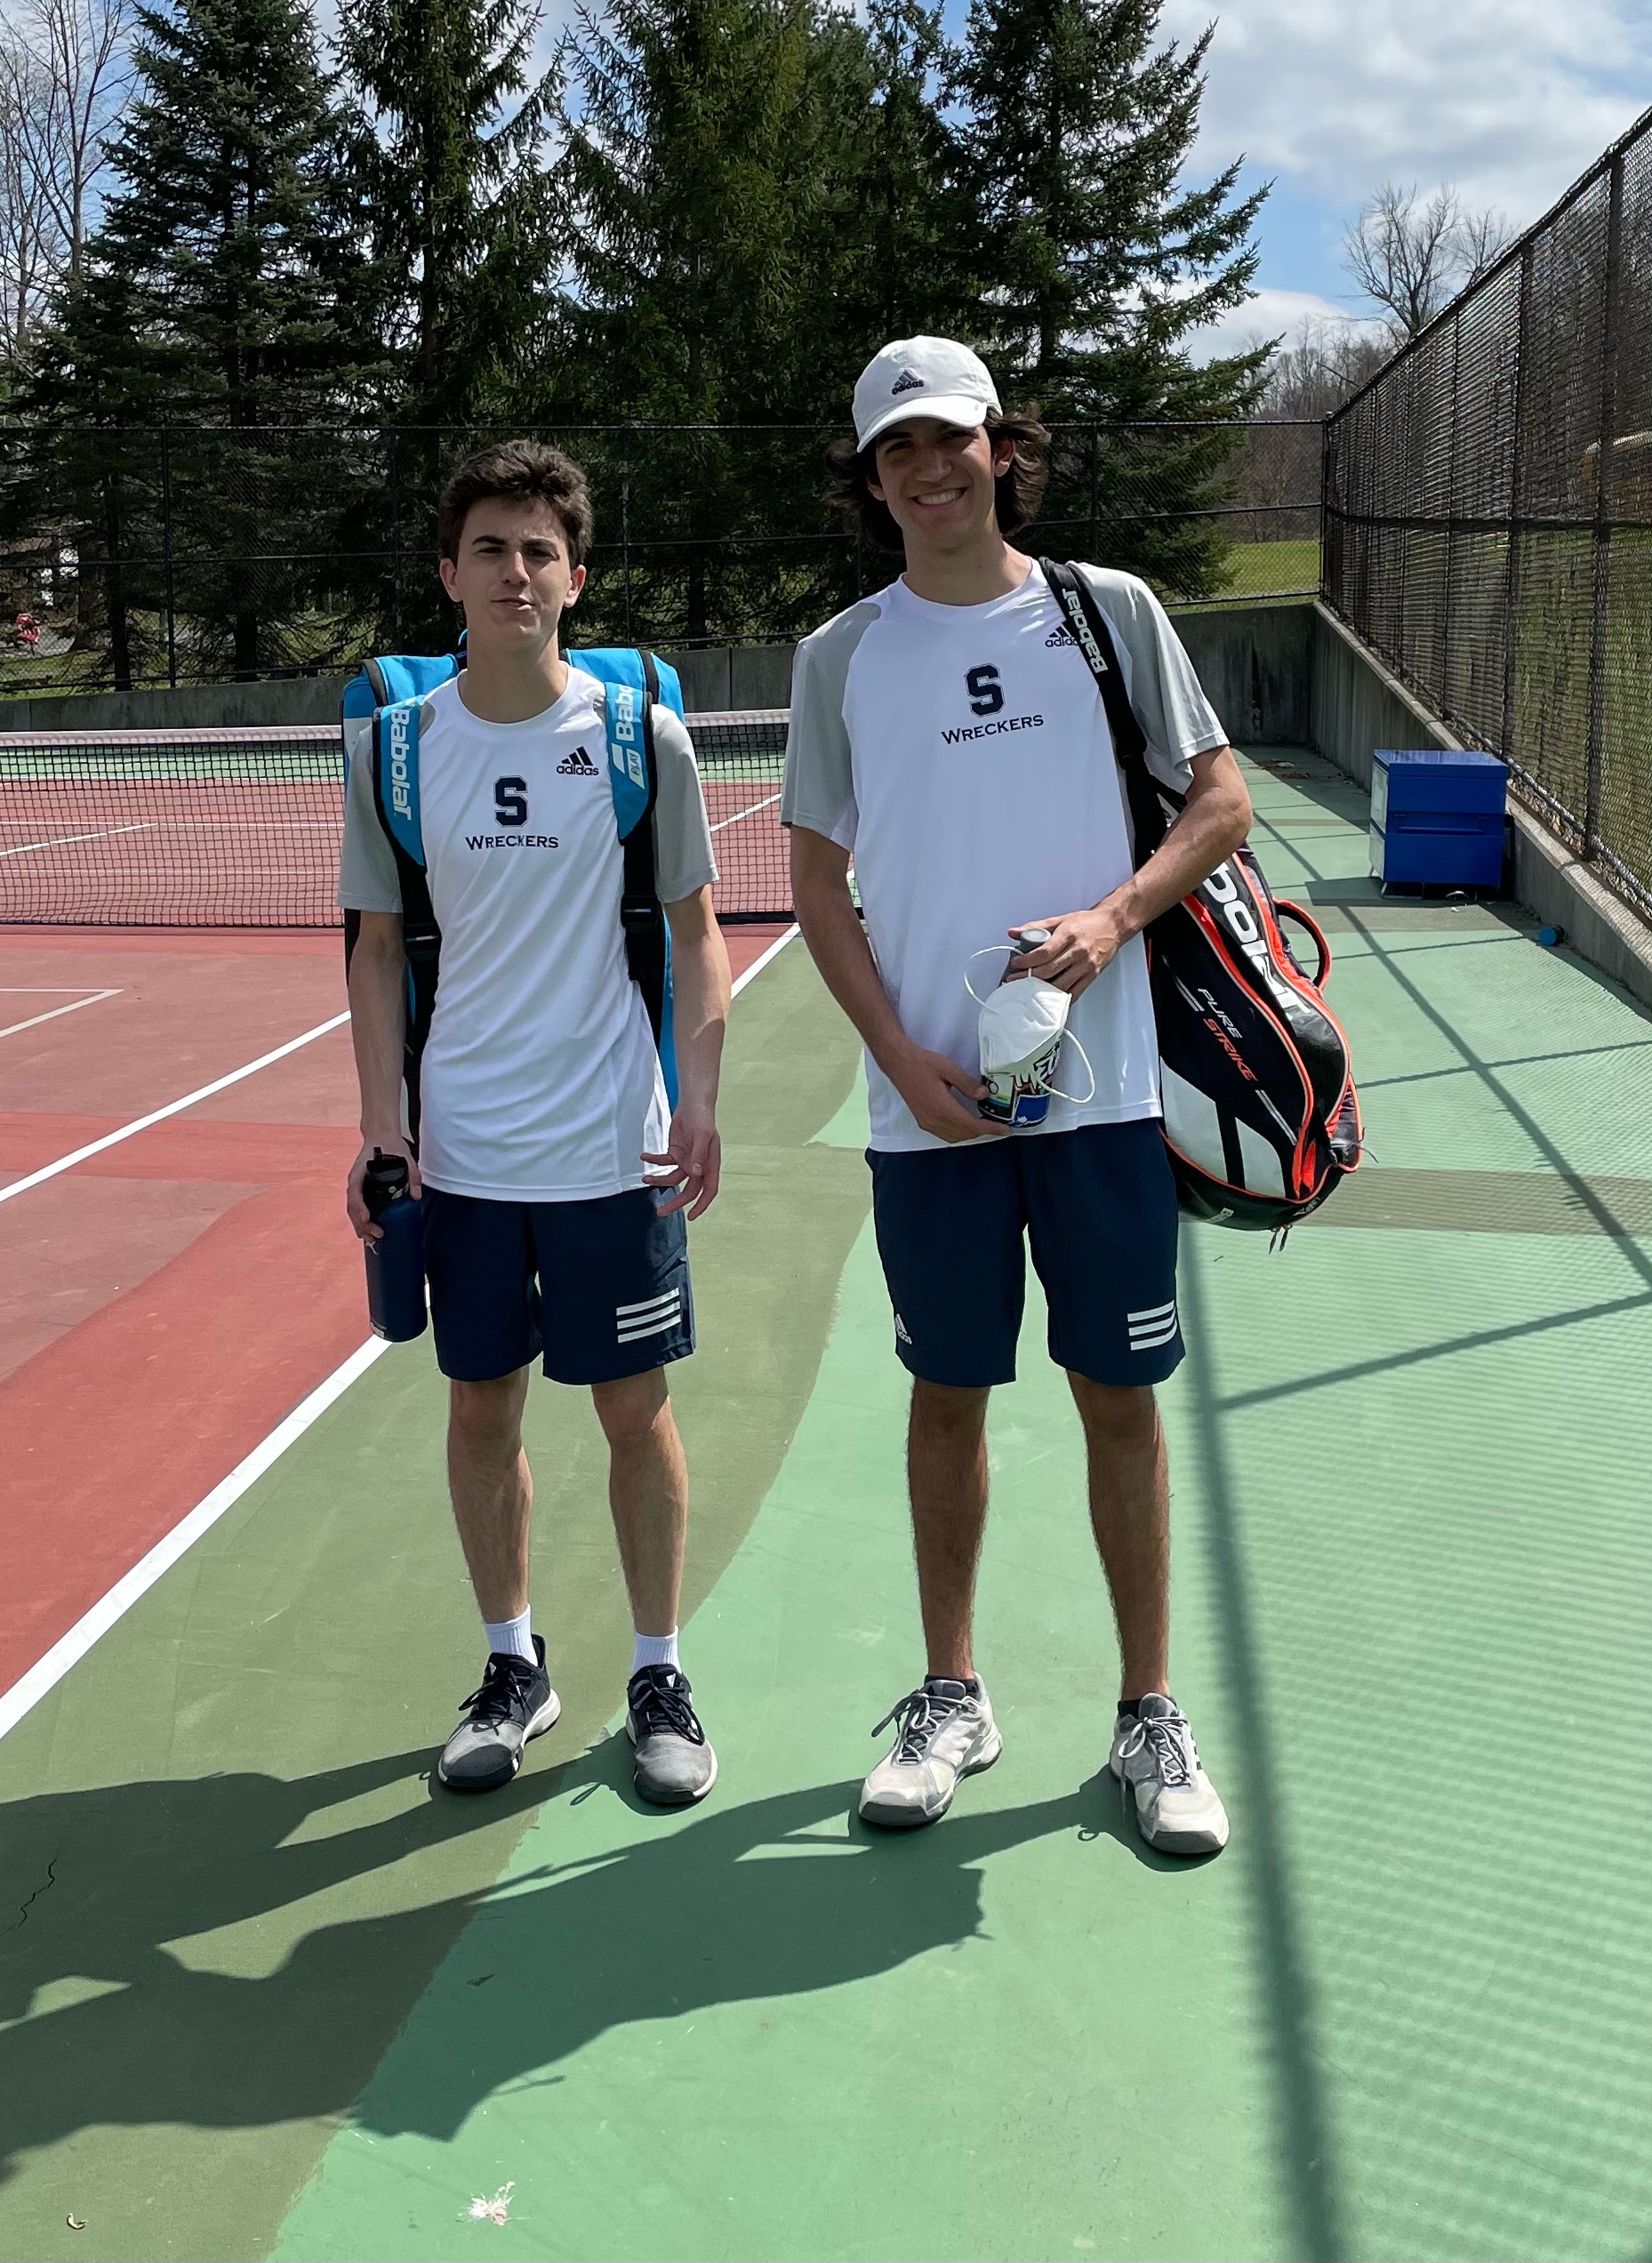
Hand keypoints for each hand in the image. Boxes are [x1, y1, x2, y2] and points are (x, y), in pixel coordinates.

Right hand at [347, 1135, 419, 1241]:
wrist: (380, 1136)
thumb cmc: (391, 1146)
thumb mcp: (405, 1156)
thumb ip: (412, 1174)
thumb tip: (416, 1196)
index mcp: (360, 1173)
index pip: (355, 1193)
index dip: (360, 1208)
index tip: (368, 1219)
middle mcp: (355, 1182)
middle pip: (352, 1207)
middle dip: (362, 1224)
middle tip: (376, 1235)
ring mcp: (357, 1187)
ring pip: (353, 1211)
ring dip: (360, 1226)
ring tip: (371, 1240)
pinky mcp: (362, 1190)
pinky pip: (358, 1208)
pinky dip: (361, 1221)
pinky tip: (368, 1232)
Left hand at [644, 1104, 721, 1218]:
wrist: (693, 1105)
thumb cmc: (703, 1119)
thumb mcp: (702, 1136)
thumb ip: (698, 1156)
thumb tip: (696, 1174)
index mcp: (710, 1165)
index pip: (708, 1189)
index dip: (701, 1205)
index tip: (691, 1216)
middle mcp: (699, 1166)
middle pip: (689, 1190)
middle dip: (675, 1202)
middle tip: (660, 1211)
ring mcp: (687, 1161)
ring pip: (673, 1179)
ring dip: (659, 1180)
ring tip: (645, 1179)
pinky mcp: (676, 1153)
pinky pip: (664, 1162)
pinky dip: (654, 1160)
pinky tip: (645, 1156)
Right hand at [888, 1042, 1003, 1142]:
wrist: (898, 1063)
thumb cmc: (922, 1063)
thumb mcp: (948, 1068)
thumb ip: (967, 1083)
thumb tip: (984, 1095)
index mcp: (942, 1108)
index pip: (972, 1125)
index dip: (991, 1129)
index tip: (1006, 1130)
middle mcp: (934, 1120)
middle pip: (965, 1134)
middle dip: (984, 1132)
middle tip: (999, 1126)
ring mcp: (927, 1122)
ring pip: (954, 1136)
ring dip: (971, 1133)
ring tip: (985, 1125)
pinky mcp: (922, 1121)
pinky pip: (945, 1134)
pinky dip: (959, 1133)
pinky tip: (966, 1124)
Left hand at [1007, 904, 1129, 997]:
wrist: (1113, 925)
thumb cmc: (1086, 922)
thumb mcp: (1060, 919)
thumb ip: (1035, 927)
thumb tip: (1012, 933)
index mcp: (1068, 935)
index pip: (1044, 952)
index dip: (1027, 961)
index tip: (1015, 964)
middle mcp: (1078, 951)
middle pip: (1049, 970)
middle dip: (1029, 977)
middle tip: (1015, 980)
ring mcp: (1086, 965)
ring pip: (1060, 984)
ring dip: (1041, 990)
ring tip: (1027, 990)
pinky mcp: (1092, 975)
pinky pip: (1074, 992)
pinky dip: (1060, 998)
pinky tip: (1048, 998)